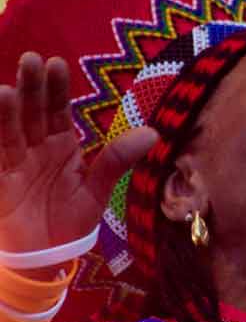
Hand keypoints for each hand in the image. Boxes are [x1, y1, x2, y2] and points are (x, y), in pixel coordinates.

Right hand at [0, 51, 157, 256]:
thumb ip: (117, 160)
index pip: (57, 109)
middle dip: (30, 87)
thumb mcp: (96, 191)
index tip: (56, 64)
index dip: (56, 88)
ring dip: (5, 111)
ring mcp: (13, 162)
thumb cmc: (70, 224)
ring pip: (9, 131)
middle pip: (31, 111)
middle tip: (31, 61)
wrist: (45, 260)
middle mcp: (35, 147)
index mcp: (60, 145)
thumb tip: (153, 133)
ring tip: (5, 91)